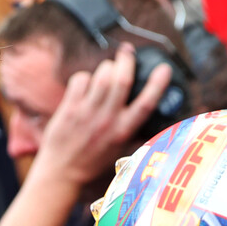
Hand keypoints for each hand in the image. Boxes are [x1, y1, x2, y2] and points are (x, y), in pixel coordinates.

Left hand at [35, 43, 172, 190]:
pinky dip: (85, 76)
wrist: (62, 172)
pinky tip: (86, 83)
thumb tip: (148, 115)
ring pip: (101, 76)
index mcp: (123, 131)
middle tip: (127, 52)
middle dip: (126, 60)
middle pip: (121, 80)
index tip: (164, 69)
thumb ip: (132, 131)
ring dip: (106, 66)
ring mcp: (87, 113)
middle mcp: (107, 121)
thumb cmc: (92, 161)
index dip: (157, 84)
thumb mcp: (120, 149)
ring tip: (108, 68)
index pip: (146, 104)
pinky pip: (80, 80)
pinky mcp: (69, 109)